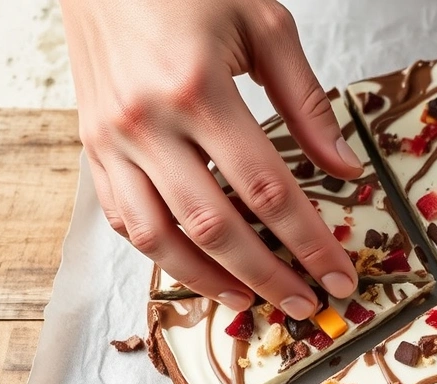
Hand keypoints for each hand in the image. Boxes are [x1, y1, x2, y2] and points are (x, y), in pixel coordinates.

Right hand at [63, 0, 362, 318]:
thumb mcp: (264, 25)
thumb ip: (306, 102)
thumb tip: (344, 168)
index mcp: (198, 90)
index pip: (267, 191)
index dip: (308, 242)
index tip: (339, 275)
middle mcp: (147, 124)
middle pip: (216, 228)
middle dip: (268, 276)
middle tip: (306, 303)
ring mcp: (111, 141)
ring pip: (160, 238)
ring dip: (210, 280)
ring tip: (253, 300)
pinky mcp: (92, 147)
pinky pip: (122, 218)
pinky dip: (161, 252)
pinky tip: (198, 267)